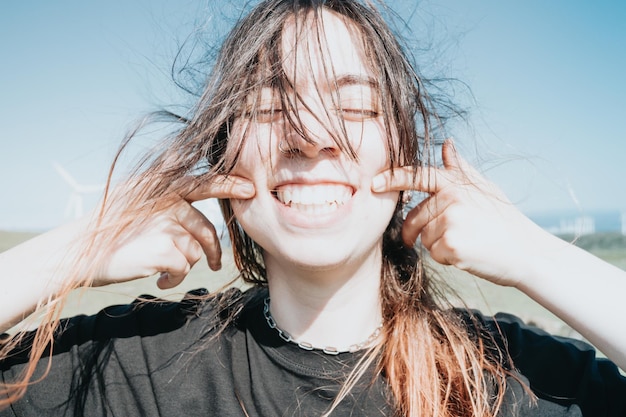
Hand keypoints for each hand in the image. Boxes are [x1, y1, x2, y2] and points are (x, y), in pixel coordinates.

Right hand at [96, 175, 254, 288]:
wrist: (79, 252)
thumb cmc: (111, 231)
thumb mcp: (138, 202)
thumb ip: (167, 200)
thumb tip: (198, 211)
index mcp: (164, 186)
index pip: (205, 183)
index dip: (229, 186)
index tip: (250, 190)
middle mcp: (167, 200)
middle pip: (207, 230)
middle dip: (214, 252)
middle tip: (216, 264)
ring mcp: (166, 222)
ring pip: (196, 251)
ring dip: (183, 266)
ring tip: (163, 271)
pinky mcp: (164, 248)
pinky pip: (183, 268)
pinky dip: (173, 280)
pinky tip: (158, 280)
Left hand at [372, 140, 550, 287]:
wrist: (527, 252)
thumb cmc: (504, 220)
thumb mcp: (484, 188)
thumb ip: (460, 169)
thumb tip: (446, 143)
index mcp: (456, 183)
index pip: (417, 176)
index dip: (392, 179)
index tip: (373, 184)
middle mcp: (451, 198)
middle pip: (415, 217)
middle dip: (418, 231)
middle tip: (443, 238)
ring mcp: (451, 220)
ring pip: (423, 237)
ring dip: (437, 244)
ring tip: (466, 242)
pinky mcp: (451, 244)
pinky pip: (433, 254)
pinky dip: (446, 259)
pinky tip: (467, 254)